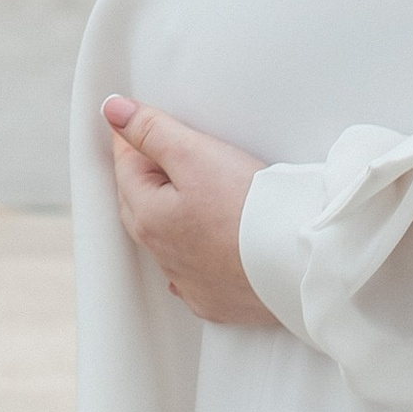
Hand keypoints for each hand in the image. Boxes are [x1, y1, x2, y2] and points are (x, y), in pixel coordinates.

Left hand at [103, 98, 280, 325]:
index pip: (126, 167)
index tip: (141, 121)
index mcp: (149, 218)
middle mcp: (163, 256)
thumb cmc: (250, 210)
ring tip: (194, 192)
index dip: (134, 138)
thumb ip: (151, 131)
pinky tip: (207, 245)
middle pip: (142, 204)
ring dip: (172, 216)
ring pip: (168, 241)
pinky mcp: (219, 300)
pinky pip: (195, 275)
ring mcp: (191, 283)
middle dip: (147, 176)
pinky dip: (196, 255)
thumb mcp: (195, 154)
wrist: (299, 263)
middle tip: (161, 150)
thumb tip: (113, 111)